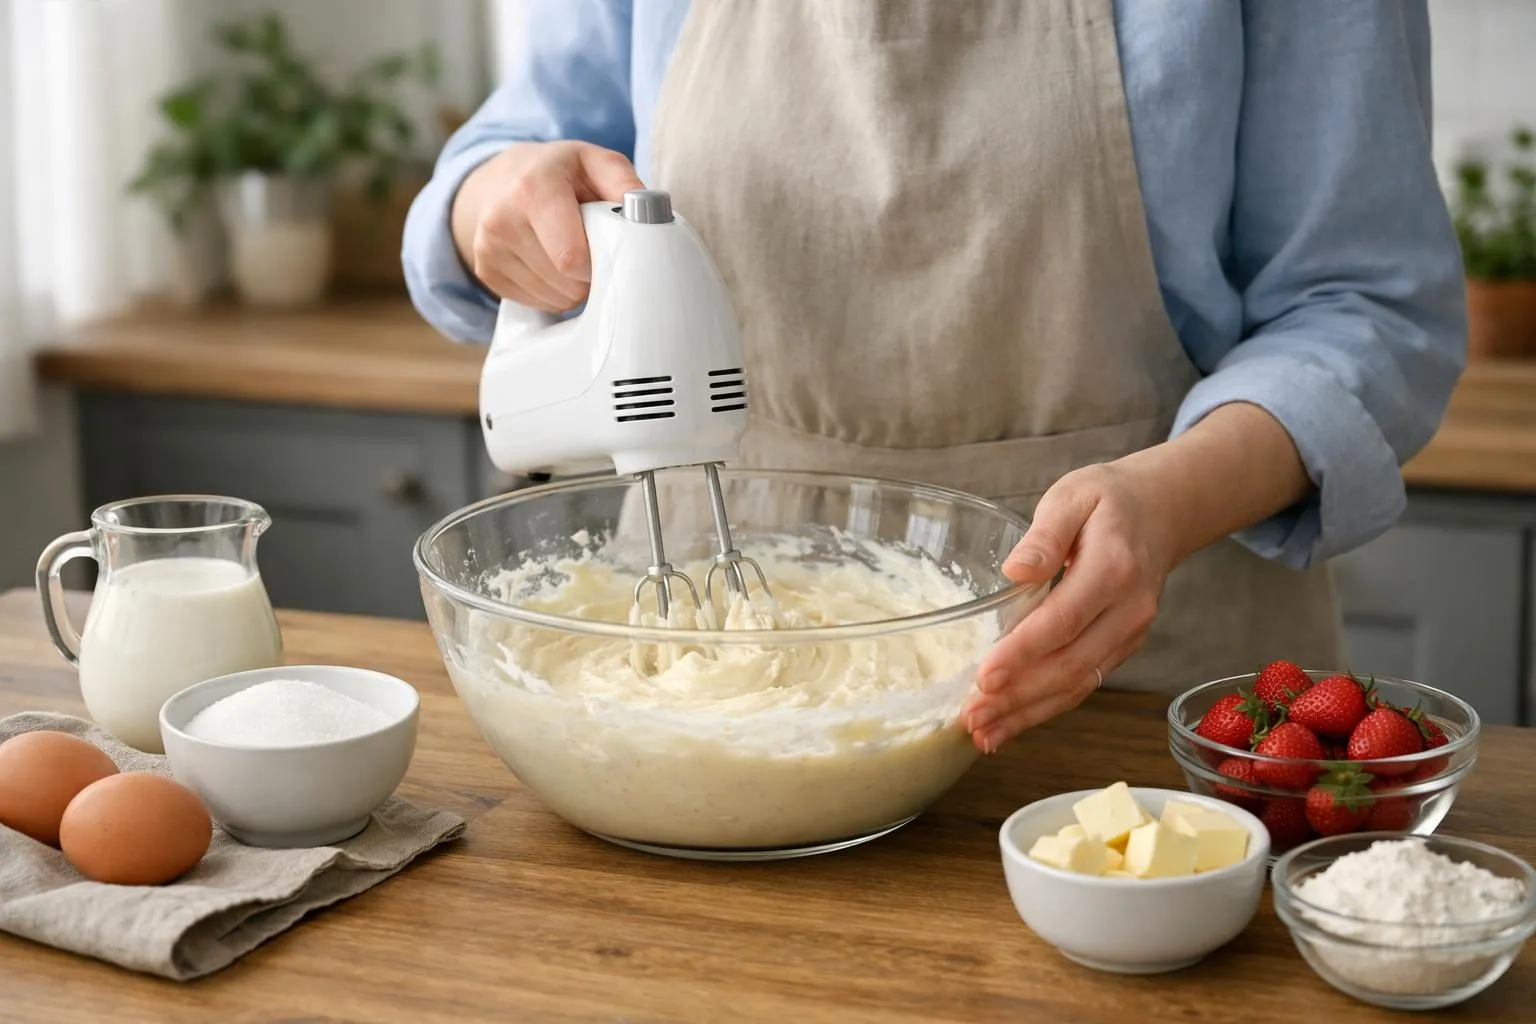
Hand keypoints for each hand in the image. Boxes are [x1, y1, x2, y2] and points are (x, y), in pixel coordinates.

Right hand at [451, 141, 645, 312]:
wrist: (505, 176)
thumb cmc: (560, 172)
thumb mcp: (596, 162)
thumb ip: (625, 185)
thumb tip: (649, 217)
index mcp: (533, 188)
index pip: (570, 258)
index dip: (598, 264)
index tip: (606, 250)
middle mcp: (501, 218)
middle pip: (565, 283)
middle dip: (588, 276)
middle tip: (591, 250)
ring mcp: (488, 247)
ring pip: (553, 298)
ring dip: (573, 287)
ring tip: (570, 254)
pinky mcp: (484, 270)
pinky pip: (536, 303)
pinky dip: (553, 292)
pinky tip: (551, 264)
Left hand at [961, 460, 1178, 752]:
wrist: (1162, 512)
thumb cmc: (1108, 500)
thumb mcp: (1073, 496)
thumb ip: (1044, 534)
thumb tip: (1015, 570)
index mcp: (1114, 569)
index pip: (1063, 620)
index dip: (1023, 653)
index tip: (985, 676)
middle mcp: (1128, 610)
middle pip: (1070, 665)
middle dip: (1018, 697)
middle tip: (971, 716)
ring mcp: (1129, 635)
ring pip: (1076, 684)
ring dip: (1027, 714)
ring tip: (982, 732)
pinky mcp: (1120, 648)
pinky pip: (1082, 684)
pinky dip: (1044, 709)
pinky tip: (1008, 725)